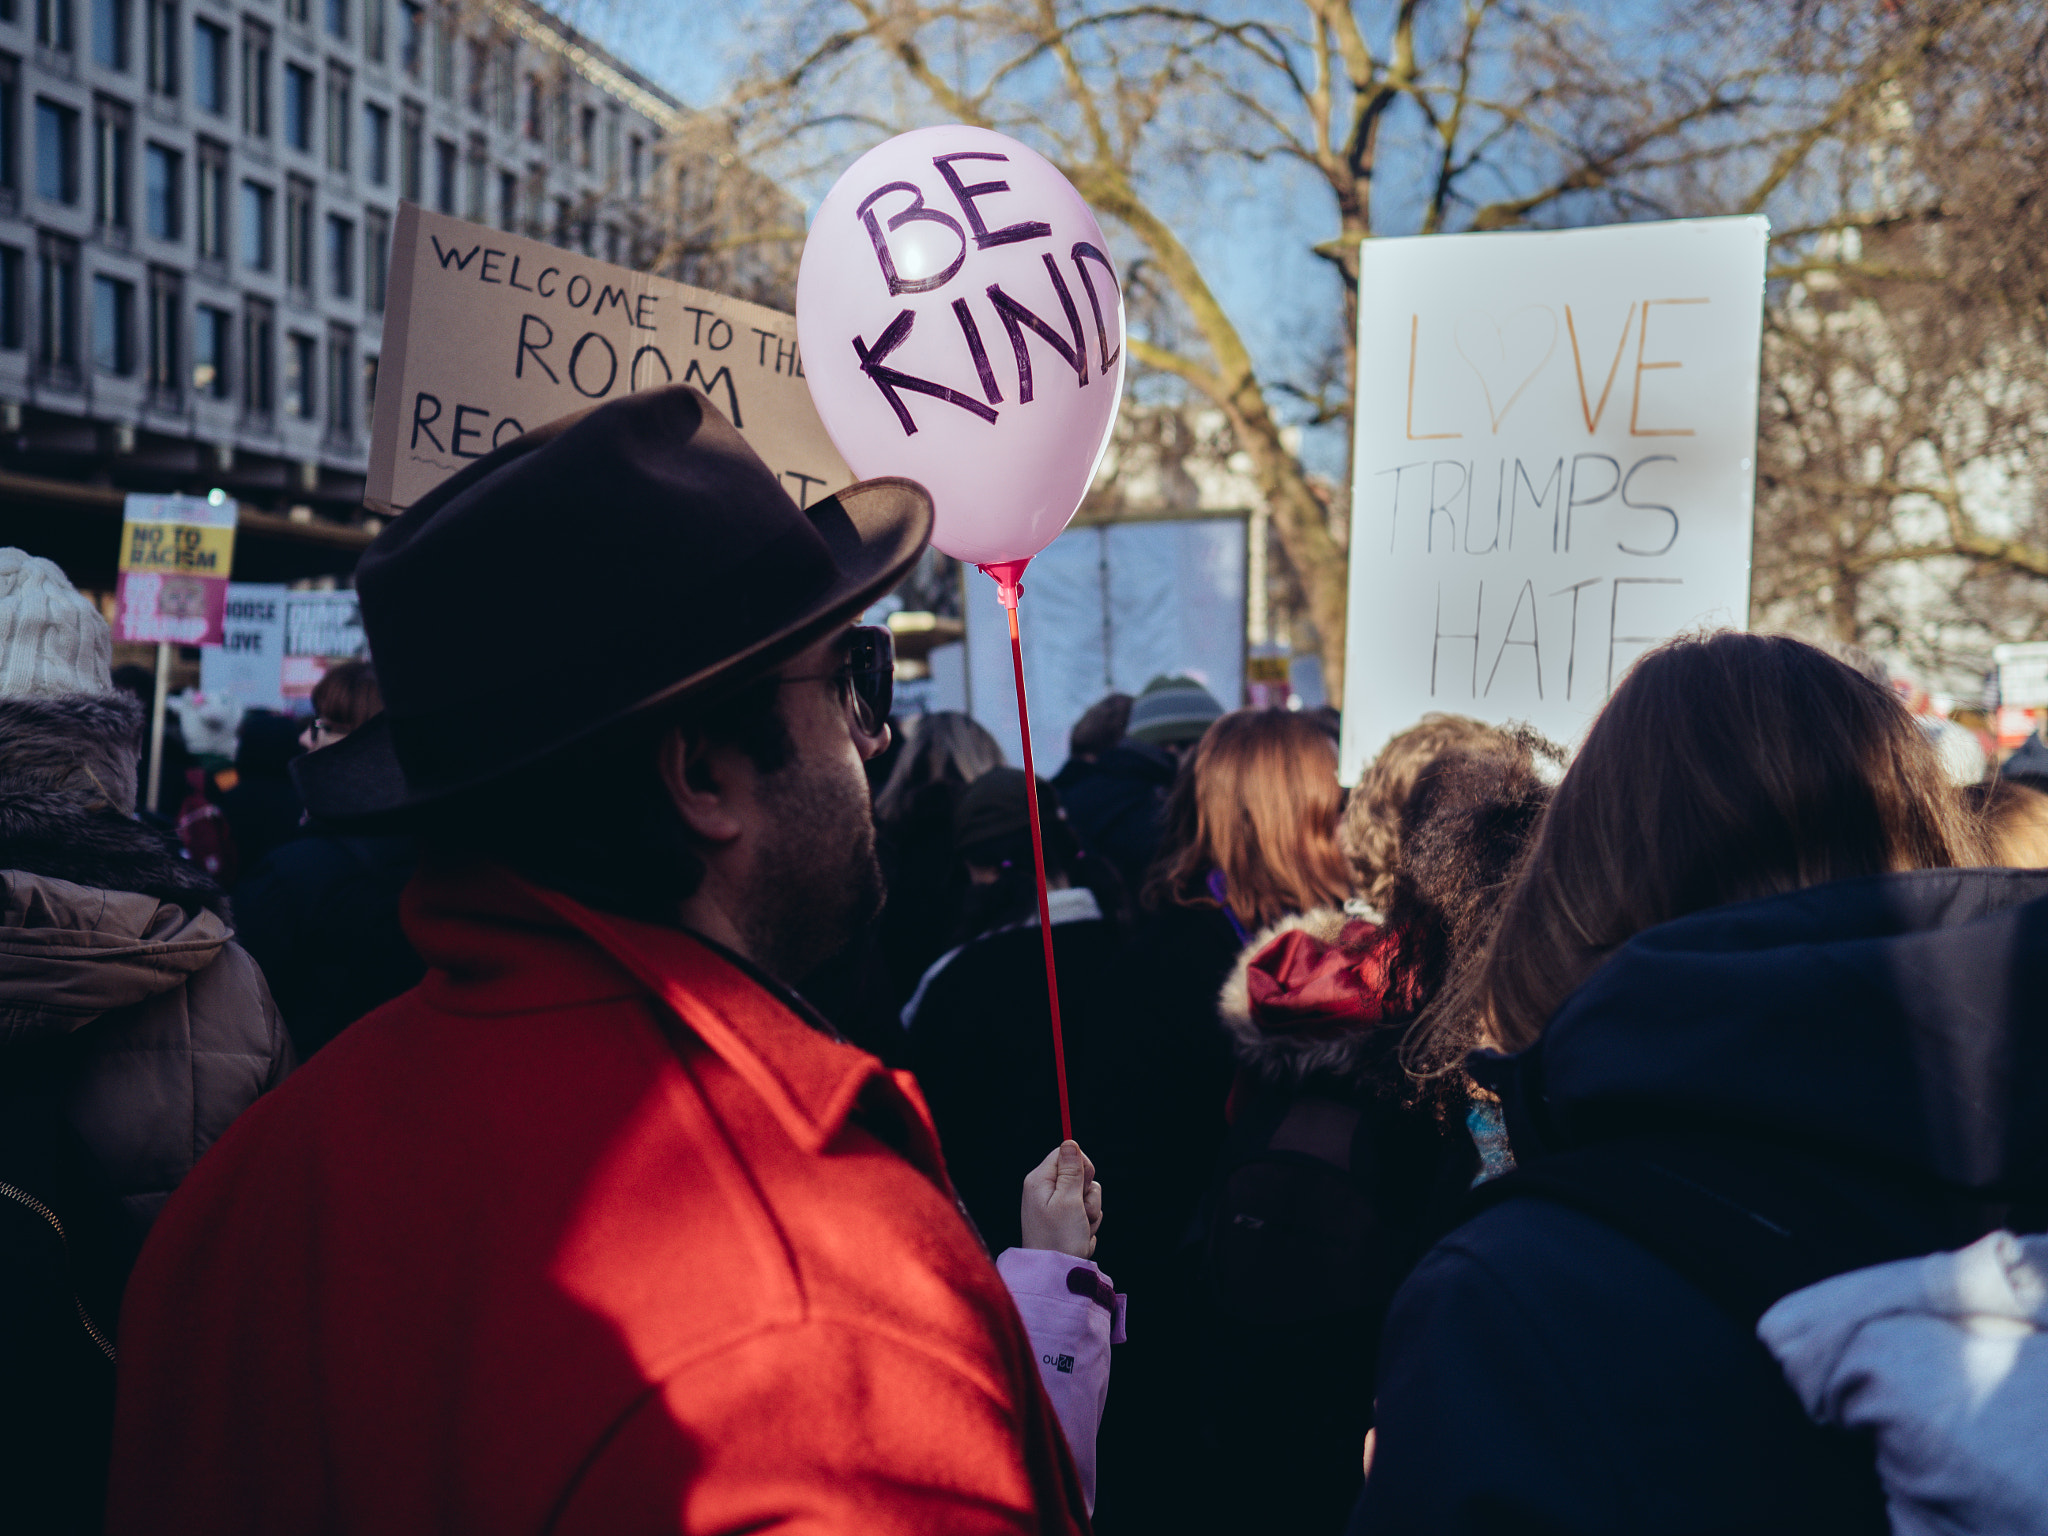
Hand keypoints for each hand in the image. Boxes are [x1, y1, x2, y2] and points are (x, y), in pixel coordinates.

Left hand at [1019, 1141, 1103, 1258]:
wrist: (1056, 1274)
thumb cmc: (1059, 1238)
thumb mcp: (1068, 1200)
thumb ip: (1072, 1170)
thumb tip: (1070, 1141)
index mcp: (1040, 1180)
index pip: (1065, 1153)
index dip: (1081, 1165)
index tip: (1082, 1185)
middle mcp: (1045, 1191)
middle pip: (1079, 1175)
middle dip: (1088, 1194)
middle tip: (1080, 1211)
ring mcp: (1055, 1207)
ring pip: (1086, 1196)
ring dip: (1090, 1213)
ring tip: (1079, 1229)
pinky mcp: (1064, 1222)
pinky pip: (1086, 1213)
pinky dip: (1087, 1225)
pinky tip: (1079, 1238)